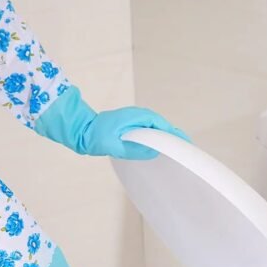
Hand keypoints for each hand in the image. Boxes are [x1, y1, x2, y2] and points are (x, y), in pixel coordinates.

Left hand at [36, 86, 189, 158]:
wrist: (82, 130)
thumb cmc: (95, 137)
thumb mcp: (113, 145)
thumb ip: (133, 149)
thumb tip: (154, 151)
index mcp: (135, 117)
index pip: (160, 125)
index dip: (173, 134)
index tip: (184, 143)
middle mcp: (137, 115)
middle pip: (160, 125)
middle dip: (172, 136)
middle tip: (184, 149)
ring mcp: (134, 119)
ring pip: (154, 128)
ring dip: (164, 137)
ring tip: (175, 150)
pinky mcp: (131, 125)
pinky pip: (147, 130)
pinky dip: (155, 138)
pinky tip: (159, 148)